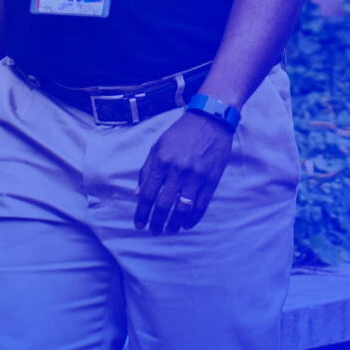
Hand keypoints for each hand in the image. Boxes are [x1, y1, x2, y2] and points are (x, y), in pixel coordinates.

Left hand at [134, 112, 233, 231]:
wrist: (211, 120)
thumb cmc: (182, 133)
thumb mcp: (158, 146)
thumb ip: (147, 170)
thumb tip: (138, 193)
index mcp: (162, 162)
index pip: (148, 194)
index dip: (142, 212)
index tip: (139, 224)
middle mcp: (178, 171)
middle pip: (164, 205)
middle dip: (157, 221)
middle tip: (154, 230)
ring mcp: (196, 176)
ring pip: (183, 209)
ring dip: (175, 223)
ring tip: (170, 229)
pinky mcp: (212, 180)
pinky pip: (201, 205)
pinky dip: (193, 218)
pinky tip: (187, 224)